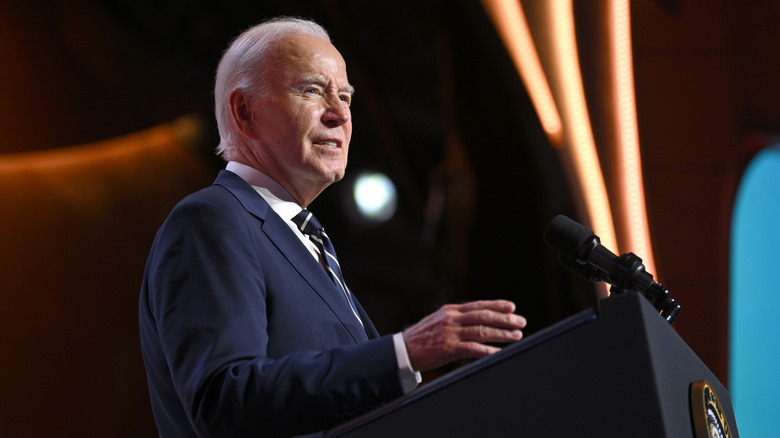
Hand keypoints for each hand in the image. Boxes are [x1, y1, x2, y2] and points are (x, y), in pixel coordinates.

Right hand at [402, 300, 526, 371]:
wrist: (403, 350)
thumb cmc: (423, 337)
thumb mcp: (439, 320)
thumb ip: (457, 318)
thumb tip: (479, 318)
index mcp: (450, 310)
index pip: (478, 305)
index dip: (497, 305)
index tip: (512, 307)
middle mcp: (451, 319)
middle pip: (483, 316)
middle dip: (505, 319)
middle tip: (521, 322)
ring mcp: (450, 333)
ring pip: (481, 331)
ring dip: (501, 334)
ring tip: (516, 336)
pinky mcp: (447, 349)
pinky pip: (471, 348)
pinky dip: (486, 350)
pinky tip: (498, 352)